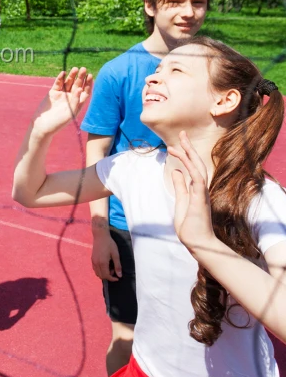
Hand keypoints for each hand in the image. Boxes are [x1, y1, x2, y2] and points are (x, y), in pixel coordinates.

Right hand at [33, 67, 92, 135]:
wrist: (43, 126)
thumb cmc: (58, 123)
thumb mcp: (69, 114)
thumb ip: (75, 101)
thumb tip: (80, 89)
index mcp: (77, 104)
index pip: (85, 92)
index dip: (88, 84)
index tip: (90, 76)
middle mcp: (70, 98)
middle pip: (78, 85)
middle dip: (81, 77)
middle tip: (83, 69)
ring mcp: (62, 95)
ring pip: (68, 83)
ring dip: (72, 76)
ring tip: (75, 69)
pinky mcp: (53, 93)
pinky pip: (58, 84)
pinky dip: (60, 78)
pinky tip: (63, 73)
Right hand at [91, 226, 121, 280]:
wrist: (100, 236)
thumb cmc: (109, 244)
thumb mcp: (116, 254)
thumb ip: (117, 266)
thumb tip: (120, 275)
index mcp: (103, 263)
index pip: (107, 276)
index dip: (112, 279)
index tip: (118, 278)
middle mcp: (96, 263)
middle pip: (101, 276)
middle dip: (108, 277)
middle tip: (114, 271)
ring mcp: (93, 261)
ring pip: (97, 273)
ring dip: (104, 274)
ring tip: (109, 268)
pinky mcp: (92, 259)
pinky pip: (95, 269)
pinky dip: (100, 271)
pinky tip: (104, 265)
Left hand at [170, 131, 215, 253]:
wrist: (197, 243)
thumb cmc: (189, 226)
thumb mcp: (180, 202)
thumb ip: (180, 186)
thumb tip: (176, 171)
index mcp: (195, 189)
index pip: (191, 167)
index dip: (184, 155)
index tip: (174, 145)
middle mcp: (201, 188)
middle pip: (196, 163)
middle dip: (189, 148)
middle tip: (182, 134)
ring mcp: (202, 193)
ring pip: (198, 167)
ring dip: (189, 153)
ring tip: (181, 140)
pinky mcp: (201, 198)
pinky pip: (197, 179)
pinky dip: (191, 167)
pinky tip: (183, 158)